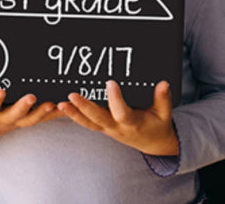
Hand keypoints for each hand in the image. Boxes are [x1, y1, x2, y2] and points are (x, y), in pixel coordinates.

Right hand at [0, 60, 61, 144]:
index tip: (1, 91)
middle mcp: (3, 119)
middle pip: (15, 115)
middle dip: (24, 107)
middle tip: (32, 97)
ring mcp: (17, 122)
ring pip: (32, 120)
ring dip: (43, 113)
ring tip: (54, 103)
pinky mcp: (27, 121)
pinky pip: (42, 119)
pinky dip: (54, 114)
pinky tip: (66, 106)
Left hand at [57, 80, 178, 155]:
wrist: (152, 143)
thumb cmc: (158, 125)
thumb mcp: (164, 113)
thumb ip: (163, 99)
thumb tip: (163, 83)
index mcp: (133, 123)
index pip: (122, 112)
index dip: (115, 98)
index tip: (109, 81)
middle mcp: (117, 128)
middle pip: (98, 119)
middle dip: (85, 107)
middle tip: (72, 95)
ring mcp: (108, 129)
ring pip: (88, 123)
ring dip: (73, 114)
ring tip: (60, 104)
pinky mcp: (102, 128)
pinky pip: (86, 123)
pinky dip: (74, 115)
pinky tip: (62, 106)